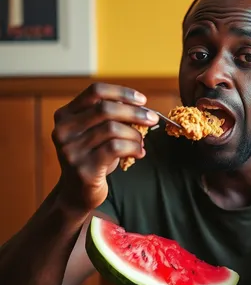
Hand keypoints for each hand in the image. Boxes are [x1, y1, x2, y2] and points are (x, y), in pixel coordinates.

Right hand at [52, 83, 158, 212]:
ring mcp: (71, 150)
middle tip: (152, 119)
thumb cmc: (93, 157)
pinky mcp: (83, 167)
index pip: (95, 91)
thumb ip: (112, 117)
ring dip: (135, 134)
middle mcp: (63, 130)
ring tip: (141, 142)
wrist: (77, 193)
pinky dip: (133, 148)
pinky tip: (139, 153)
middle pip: (105, 109)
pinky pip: (115, 148)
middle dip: (135, 113)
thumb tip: (140, 106)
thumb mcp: (97, 133)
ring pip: (113, 129)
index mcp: (65, 115)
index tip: (142, 100)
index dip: (121, 92)